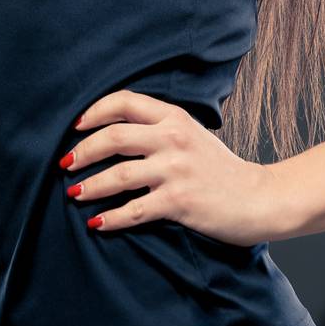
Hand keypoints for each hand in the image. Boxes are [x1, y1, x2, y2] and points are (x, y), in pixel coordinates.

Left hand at [60, 89, 273, 247]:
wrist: (259, 198)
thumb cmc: (220, 169)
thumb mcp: (192, 135)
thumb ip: (159, 128)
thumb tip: (112, 131)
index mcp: (175, 116)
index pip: (124, 102)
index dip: (93, 112)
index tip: (75, 126)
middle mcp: (173, 138)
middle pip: (113, 137)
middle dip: (82, 151)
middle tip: (65, 163)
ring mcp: (176, 170)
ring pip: (118, 175)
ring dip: (89, 185)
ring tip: (73, 193)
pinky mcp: (179, 201)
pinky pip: (134, 210)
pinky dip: (110, 218)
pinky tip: (96, 223)